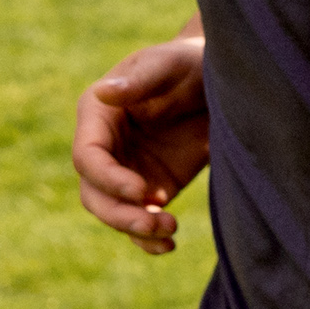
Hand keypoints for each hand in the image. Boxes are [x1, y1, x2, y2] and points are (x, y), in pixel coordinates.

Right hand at [74, 33, 210, 254]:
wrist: (222, 82)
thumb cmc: (189, 63)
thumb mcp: (168, 64)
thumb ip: (139, 80)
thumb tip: (103, 93)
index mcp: (98, 115)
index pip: (87, 157)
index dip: (109, 179)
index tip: (143, 191)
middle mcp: (106, 147)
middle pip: (94, 193)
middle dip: (119, 214)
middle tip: (155, 221)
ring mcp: (127, 172)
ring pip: (114, 213)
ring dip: (136, 229)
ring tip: (170, 232)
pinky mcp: (152, 190)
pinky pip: (140, 222)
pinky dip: (148, 240)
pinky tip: (168, 245)